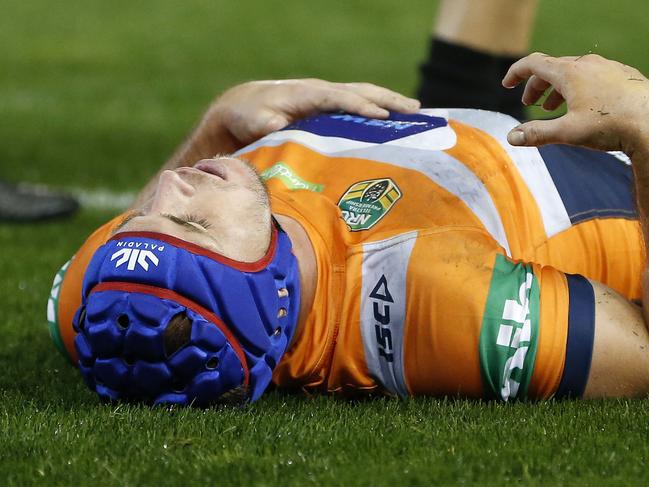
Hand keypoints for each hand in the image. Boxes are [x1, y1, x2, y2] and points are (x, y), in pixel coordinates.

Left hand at [205, 79, 420, 147]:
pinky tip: (394, 120)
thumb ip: (269, 124)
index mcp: (308, 93)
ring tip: (416, 111)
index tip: (382, 117)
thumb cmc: (250, 114)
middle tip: (415, 111)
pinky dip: (378, 108)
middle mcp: (322, 91)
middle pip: (361, 91)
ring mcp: (327, 97)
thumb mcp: (255, 120)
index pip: (341, 98)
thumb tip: (282, 126)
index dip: (362, 107)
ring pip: (364, 95)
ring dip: (389, 102)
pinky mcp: (328, 107)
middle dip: (388, 100)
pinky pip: (358, 105)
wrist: (244, 105)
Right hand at [502, 52, 648, 154]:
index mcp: (569, 73)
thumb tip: (511, 137)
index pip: (534, 64)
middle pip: (552, 68)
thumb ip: (536, 134)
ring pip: (573, 72)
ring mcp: (607, 68)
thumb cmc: (610, 125)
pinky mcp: (622, 76)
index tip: (507, 84)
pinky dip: (577, 88)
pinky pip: (592, 76)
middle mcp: (587, 65)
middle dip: (537, 86)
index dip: (516, 73)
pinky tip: (582, 107)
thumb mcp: (567, 132)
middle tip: (529, 103)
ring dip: (557, 88)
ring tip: (552, 107)